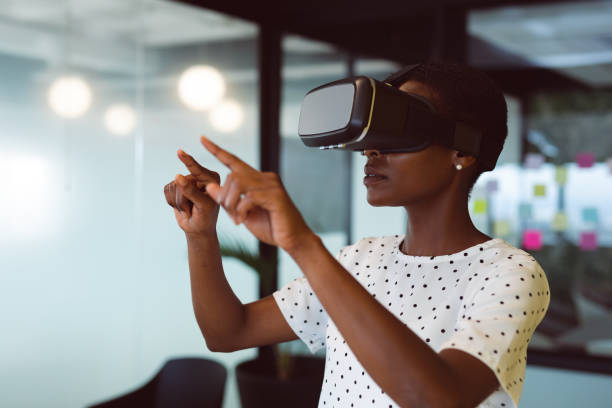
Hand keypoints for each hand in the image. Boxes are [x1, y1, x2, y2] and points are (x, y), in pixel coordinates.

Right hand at [163, 151, 220, 233]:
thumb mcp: (202, 206)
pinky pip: (167, 190)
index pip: (197, 170)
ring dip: (179, 202)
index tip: (180, 152)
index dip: (188, 161)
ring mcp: (186, 181)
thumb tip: (177, 175)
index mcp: (212, 178)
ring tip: (189, 208)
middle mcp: (199, 177)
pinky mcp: (175, 187)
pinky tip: (182, 207)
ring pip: (173, 186)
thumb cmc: (205, 218)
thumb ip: (191, 191)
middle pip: (181, 181)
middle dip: (184, 199)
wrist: (198, 229)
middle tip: (194, 208)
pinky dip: (172, 202)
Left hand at [176, 135, 314, 251]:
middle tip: (230, 215)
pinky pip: (249, 197)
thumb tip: (208, 186)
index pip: (233, 160)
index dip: (216, 150)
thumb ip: (227, 199)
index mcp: (256, 180)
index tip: (202, 139)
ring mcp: (272, 185)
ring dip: (231, 203)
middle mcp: (265, 178)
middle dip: (224, 197)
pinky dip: (241, 210)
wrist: (292, 240)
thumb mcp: (241, 213)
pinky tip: (244, 220)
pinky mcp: (276, 195)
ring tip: (237, 218)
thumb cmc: (270, 226)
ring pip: (238, 183)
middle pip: (232, 175)